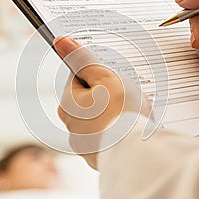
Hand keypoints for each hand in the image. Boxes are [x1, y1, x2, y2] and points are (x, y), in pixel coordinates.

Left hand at [54, 37, 150, 168]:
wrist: (138, 153)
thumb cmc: (122, 113)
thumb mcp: (104, 77)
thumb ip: (83, 59)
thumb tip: (61, 42)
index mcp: (68, 104)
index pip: (79, 77)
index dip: (98, 73)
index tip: (112, 77)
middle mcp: (70, 125)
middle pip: (90, 98)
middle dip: (107, 95)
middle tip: (124, 97)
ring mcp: (84, 144)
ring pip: (100, 117)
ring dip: (113, 113)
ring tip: (130, 115)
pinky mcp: (97, 156)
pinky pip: (107, 136)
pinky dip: (116, 131)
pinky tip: (129, 131)